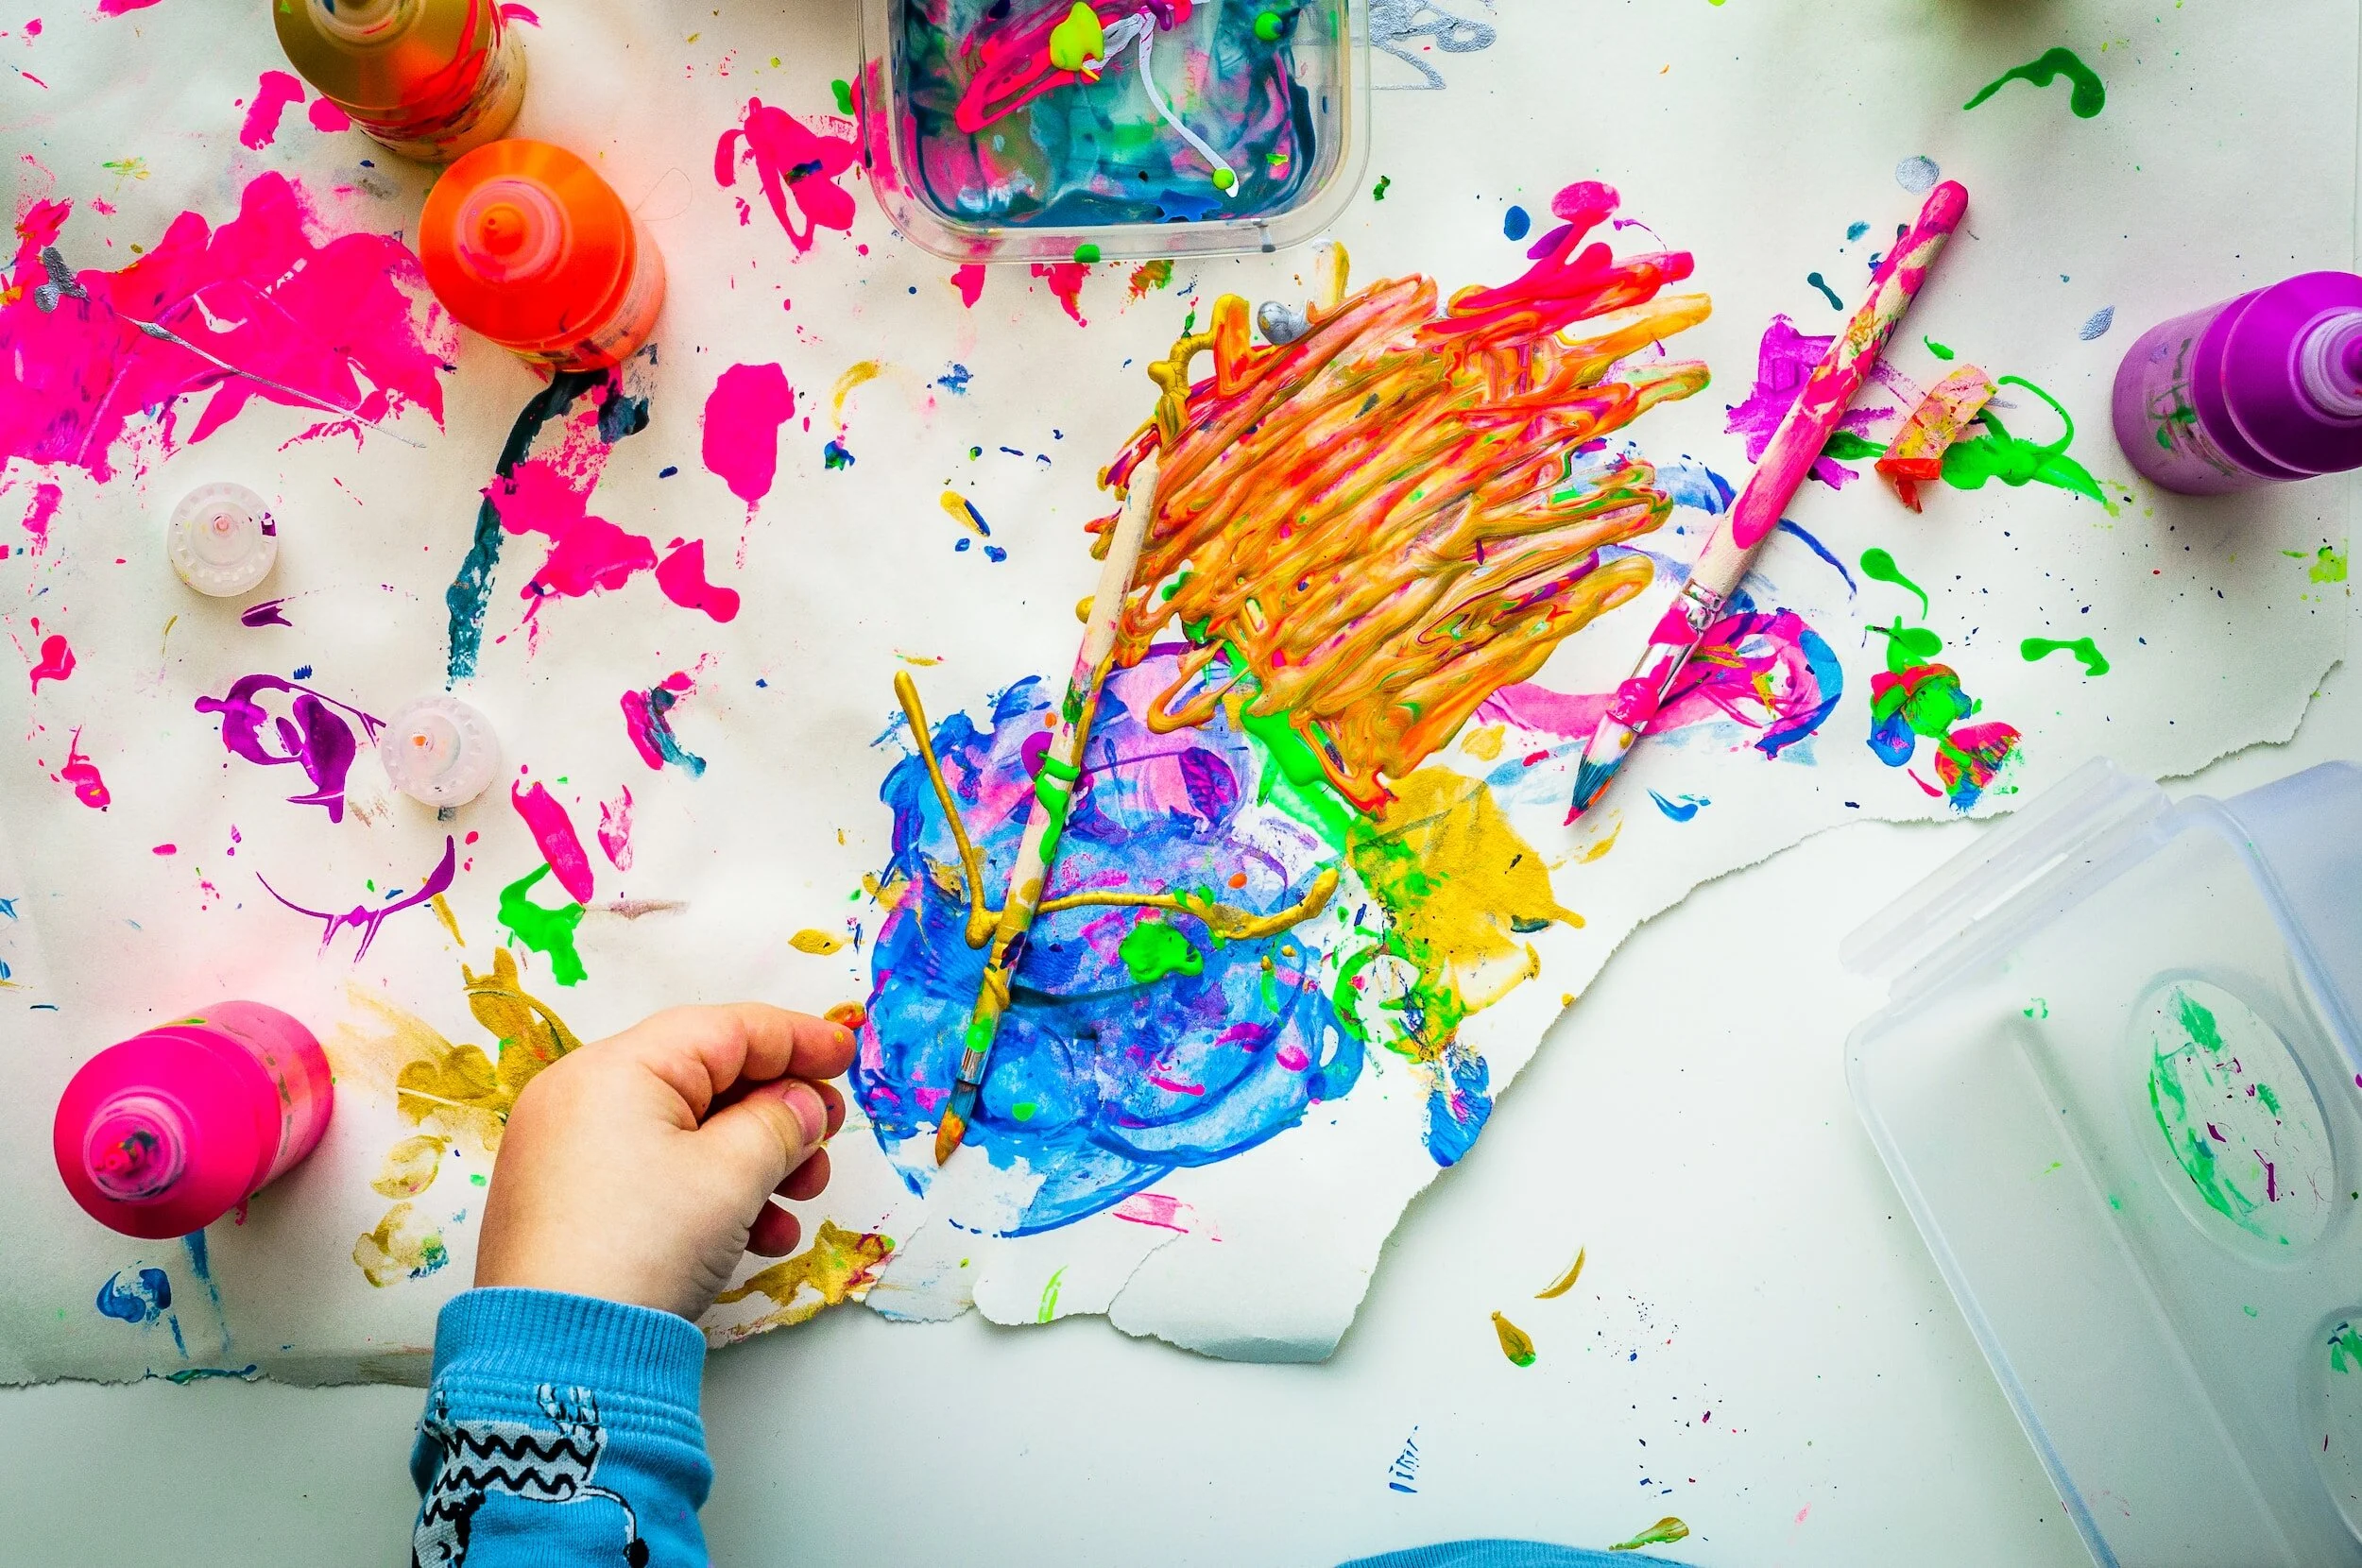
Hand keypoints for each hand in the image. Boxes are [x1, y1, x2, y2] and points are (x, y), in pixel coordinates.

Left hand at [474, 1003, 856, 1319]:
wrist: (559, 1359)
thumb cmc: (641, 1250)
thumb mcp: (732, 1176)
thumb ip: (781, 1122)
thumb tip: (803, 1104)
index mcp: (614, 1069)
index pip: (724, 1030)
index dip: (795, 1038)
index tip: (845, 1054)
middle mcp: (581, 1098)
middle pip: (706, 1080)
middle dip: (777, 1113)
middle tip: (824, 1141)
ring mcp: (569, 1153)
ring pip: (686, 1132)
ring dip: (754, 1160)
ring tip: (798, 1201)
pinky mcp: (570, 1203)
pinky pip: (655, 1173)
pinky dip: (710, 1192)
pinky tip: (757, 1235)